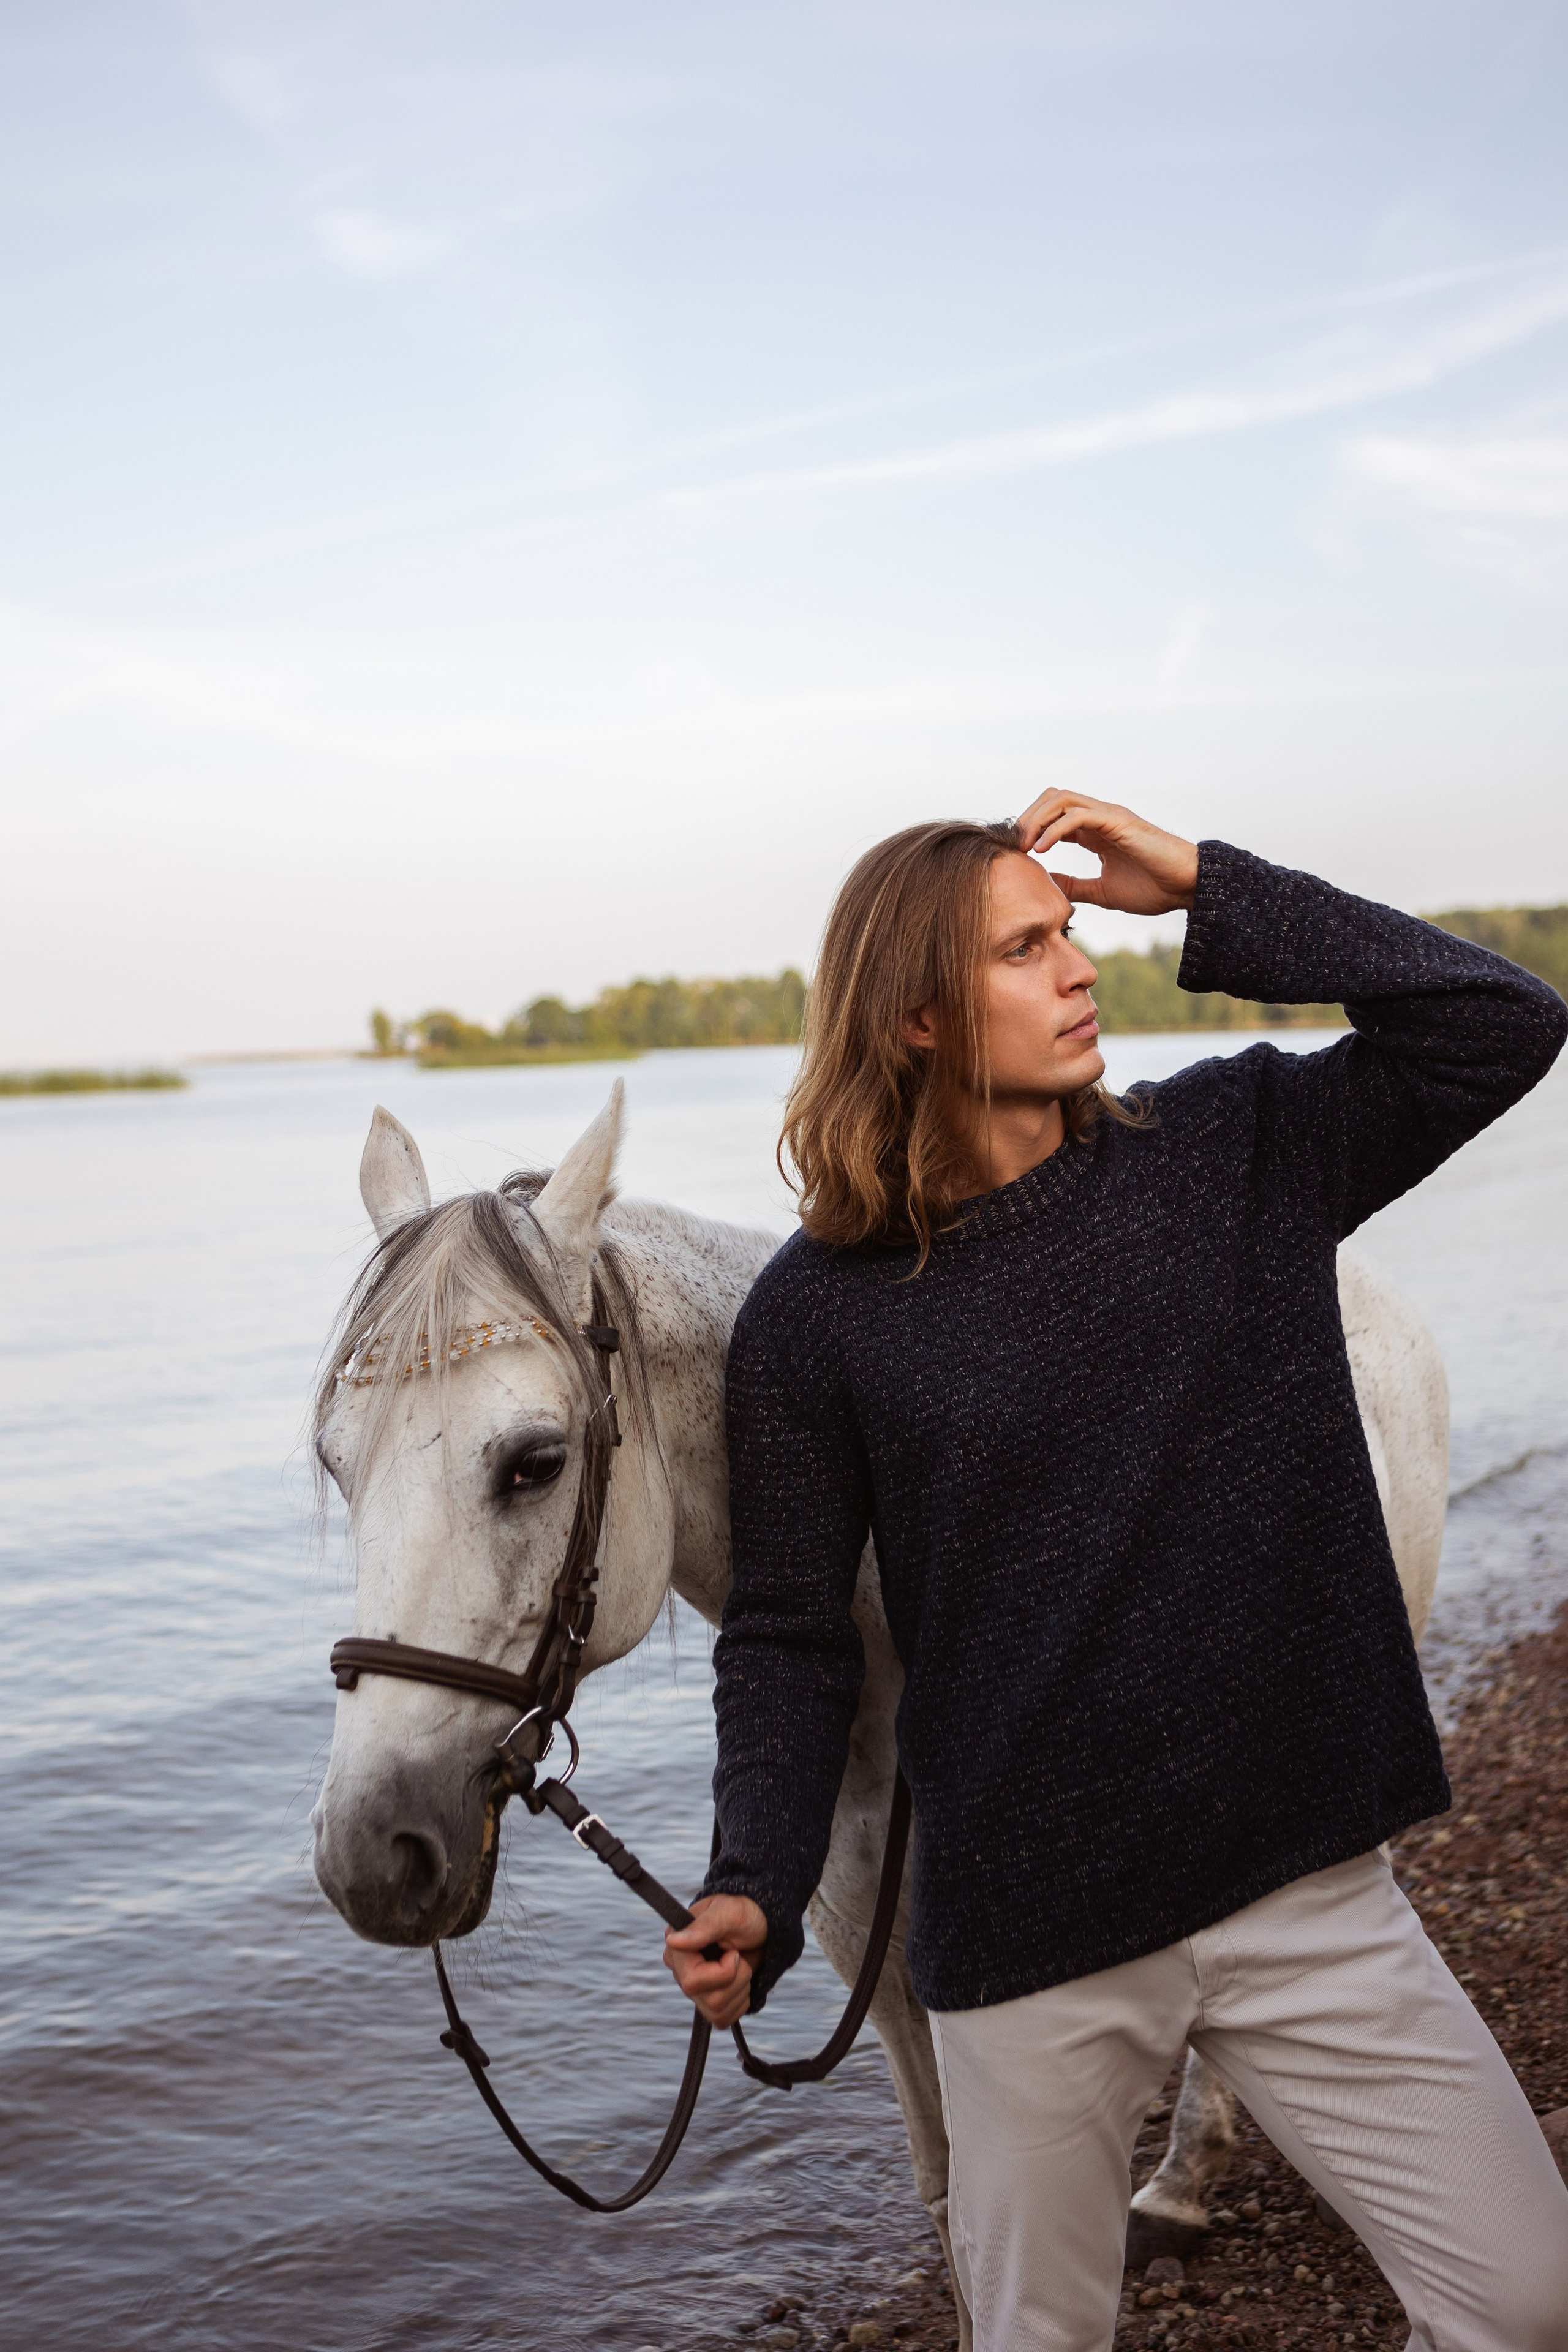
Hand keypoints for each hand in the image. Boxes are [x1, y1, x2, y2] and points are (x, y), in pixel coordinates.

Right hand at [664, 1893, 767, 2027]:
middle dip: (736, 1979)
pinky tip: (739, 1981)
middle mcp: (680, 1970)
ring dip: (740, 1988)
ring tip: (741, 1965)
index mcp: (677, 1946)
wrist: (760, 1927)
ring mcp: (692, 1989)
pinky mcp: (706, 2003)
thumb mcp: (729, 1913)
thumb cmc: (744, 1914)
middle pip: (708, 1998)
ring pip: (717, 2010)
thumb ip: (703, 1927)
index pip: (692, 1980)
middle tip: (739, 1956)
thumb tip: (673, 1941)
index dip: (723, 1971)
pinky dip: (740, 2001)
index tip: (734, 1952)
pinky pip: (722, 2019)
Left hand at [1014, 790, 1197, 915]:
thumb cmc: (1153, 888)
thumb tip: (1046, 885)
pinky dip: (1054, 829)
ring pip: (1061, 800)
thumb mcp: (1102, 892)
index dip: (1031, 830)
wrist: (1187, 887)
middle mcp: (1099, 817)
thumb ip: (1075, 886)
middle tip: (1013, 847)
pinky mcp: (1117, 821)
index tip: (1014, 854)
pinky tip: (1041, 850)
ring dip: (1036, 820)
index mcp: (1095, 831)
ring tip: (1023, 846)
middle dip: (1027, 819)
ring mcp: (1108, 816)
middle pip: (1052, 799)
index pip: (1053, 816)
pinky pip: (1077, 815)